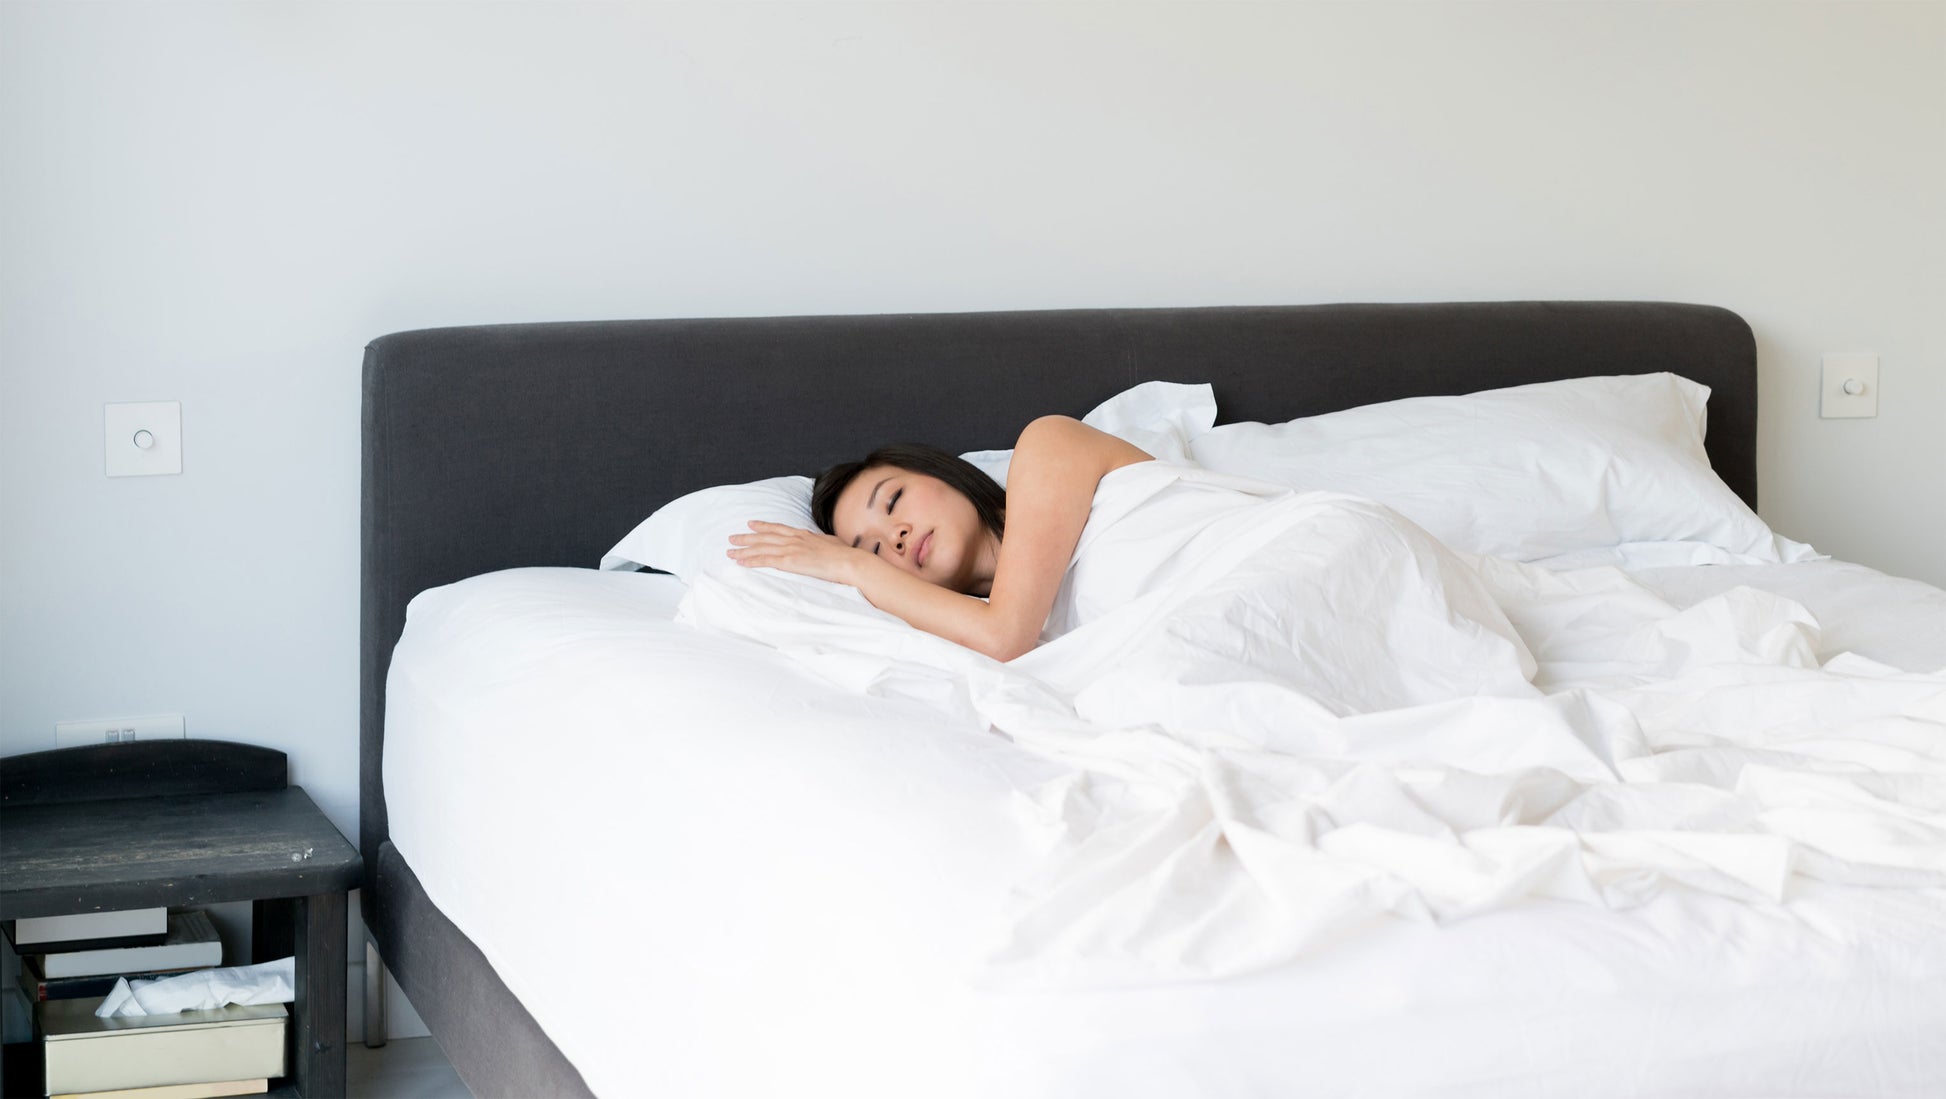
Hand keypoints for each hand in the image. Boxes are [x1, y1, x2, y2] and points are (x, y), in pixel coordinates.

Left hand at [726, 521, 865, 584]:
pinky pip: (765, 560)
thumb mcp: (831, 545)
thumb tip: (822, 547)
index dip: (763, 526)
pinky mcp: (789, 561)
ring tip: (730, 551)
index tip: (751, 523)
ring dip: (744, 549)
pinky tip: (741, 562)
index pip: (779, 528)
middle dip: (747, 537)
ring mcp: (791, 549)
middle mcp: (794, 539)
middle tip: (732, 537)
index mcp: (804, 535)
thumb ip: (821, 545)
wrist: (850, 562)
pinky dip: (751, 560)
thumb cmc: (845, 556)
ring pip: (761, 547)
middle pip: (765, 536)